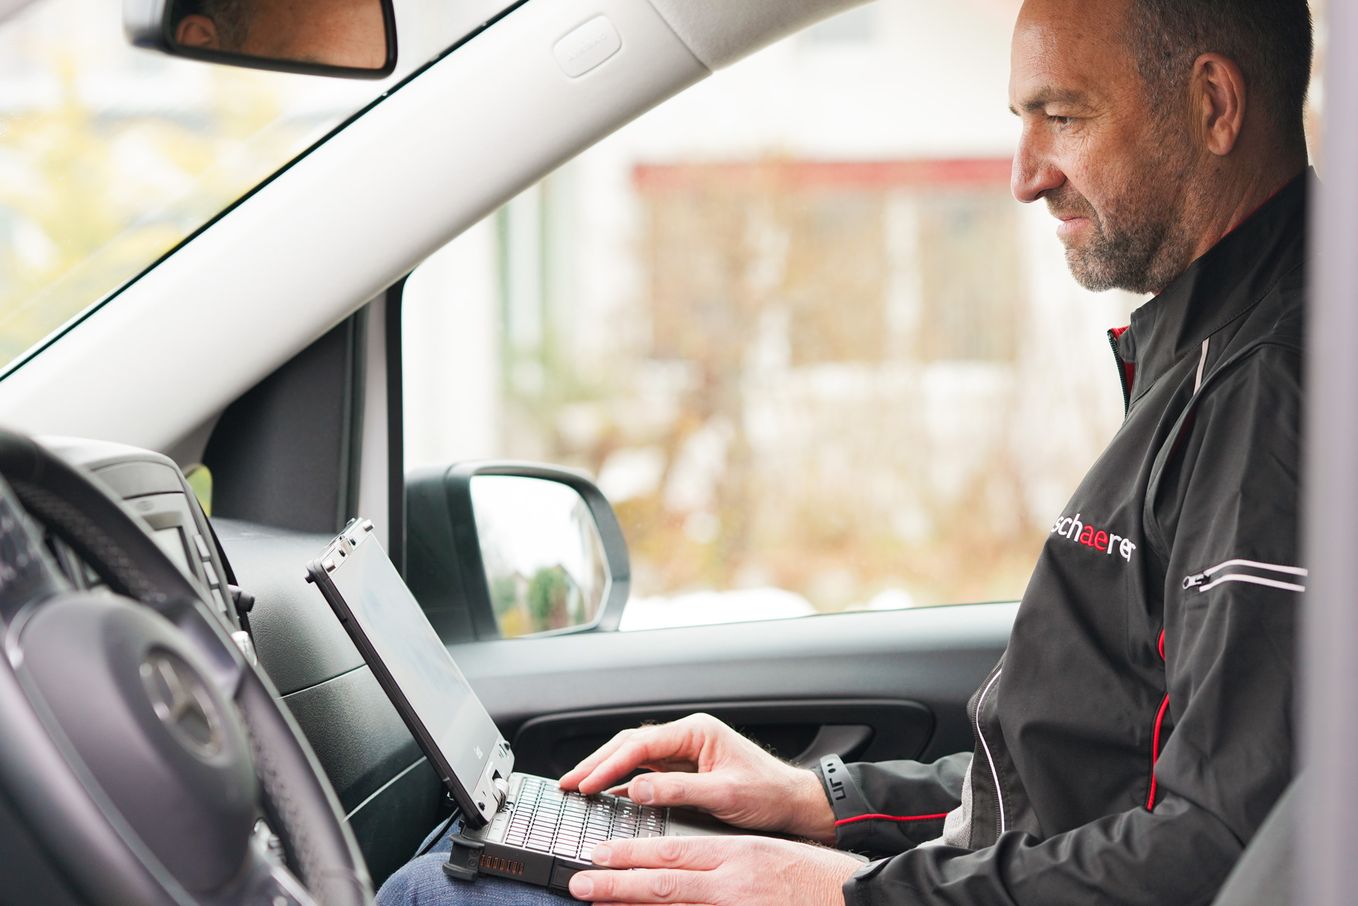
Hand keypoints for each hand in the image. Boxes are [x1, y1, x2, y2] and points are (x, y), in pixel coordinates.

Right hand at [559, 713, 834, 841]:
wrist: (794, 802)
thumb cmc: (768, 792)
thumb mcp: (723, 794)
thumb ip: (678, 790)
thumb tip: (637, 789)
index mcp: (696, 731)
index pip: (641, 745)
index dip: (609, 764)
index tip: (586, 783)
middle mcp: (688, 736)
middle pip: (631, 744)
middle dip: (597, 763)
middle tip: (568, 783)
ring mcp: (686, 750)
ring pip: (635, 755)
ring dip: (606, 769)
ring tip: (578, 785)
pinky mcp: (687, 767)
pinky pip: (647, 769)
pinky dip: (624, 779)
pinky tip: (608, 791)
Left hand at [568, 835, 862, 904]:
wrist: (856, 898)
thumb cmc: (813, 877)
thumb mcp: (765, 855)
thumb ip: (722, 861)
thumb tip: (678, 865)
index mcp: (736, 855)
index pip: (672, 849)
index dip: (631, 854)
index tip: (598, 856)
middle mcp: (733, 882)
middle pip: (663, 882)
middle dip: (616, 884)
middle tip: (579, 884)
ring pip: (675, 905)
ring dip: (634, 905)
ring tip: (597, 902)